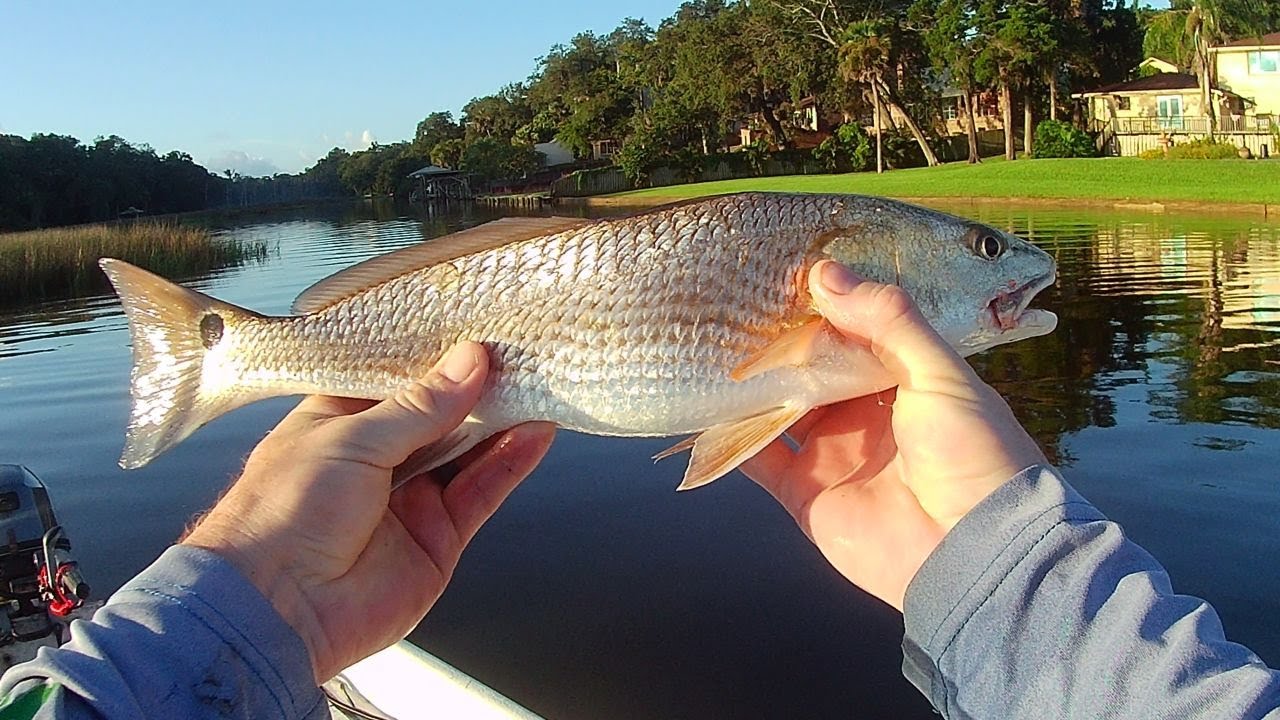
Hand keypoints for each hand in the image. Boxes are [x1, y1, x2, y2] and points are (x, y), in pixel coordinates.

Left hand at [182, 342, 555, 681]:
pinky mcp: (437, 539)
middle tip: (519, 354)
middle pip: (440, 417)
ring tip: (538, 385)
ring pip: (468, 453)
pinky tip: (535, 433)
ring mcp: (408, 501)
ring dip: (502, 421)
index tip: (477, 332)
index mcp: (339, 424)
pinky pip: (481, 493)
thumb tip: (469, 362)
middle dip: (477, 388)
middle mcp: (376, 461)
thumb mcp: (351, 439)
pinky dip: (510, 463)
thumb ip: (420, 405)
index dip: (436, 358)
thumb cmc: (282, 513)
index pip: (398, 381)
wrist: (275, 609)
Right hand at [742, 261, 1045, 609]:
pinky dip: (731, 438)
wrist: (969, 550)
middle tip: (735, 302)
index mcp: (902, 379)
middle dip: (777, 342)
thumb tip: (825, 272)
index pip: (852, 333)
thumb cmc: (970, 452)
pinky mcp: (803, 492)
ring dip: (749, 384)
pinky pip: (758, 460)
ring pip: (776, 408)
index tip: (783, 274)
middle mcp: (861, 412)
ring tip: (710, 345)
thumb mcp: (940, 372)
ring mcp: (830, 452)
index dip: (821, 306)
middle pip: (808, 368)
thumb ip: (888, 319)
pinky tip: (705, 406)